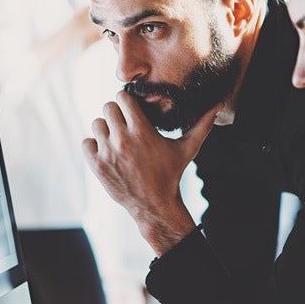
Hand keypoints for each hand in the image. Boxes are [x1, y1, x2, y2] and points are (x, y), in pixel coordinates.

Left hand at [83, 91, 218, 254]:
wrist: (155, 205)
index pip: (122, 98)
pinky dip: (95, 145)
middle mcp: (122, 139)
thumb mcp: (187, 149)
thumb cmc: (172, 174)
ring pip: (96, 124)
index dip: (127, 101)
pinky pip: (86, 142)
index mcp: (142, 131)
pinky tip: (108, 151)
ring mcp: (107, 152)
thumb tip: (218, 105)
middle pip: (107, 107)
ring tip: (117, 139)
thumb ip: (202, 125)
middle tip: (125, 124)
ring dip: (105, 129)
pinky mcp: (97, 165)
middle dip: (117, 113)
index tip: (132, 109)